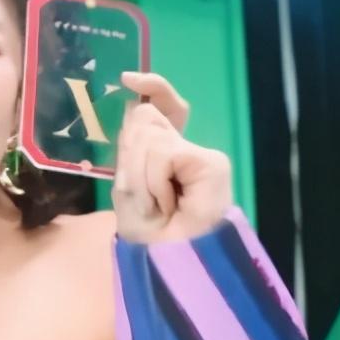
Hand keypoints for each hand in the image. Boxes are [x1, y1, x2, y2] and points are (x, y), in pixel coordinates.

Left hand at [112, 71, 232, 244]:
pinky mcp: (212, 163)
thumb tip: (137, 104)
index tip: (128, 79)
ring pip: (149, 136)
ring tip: (156, 205)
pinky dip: (155, 181)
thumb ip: (132, 146)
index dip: (152, 87)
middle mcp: (184, 147)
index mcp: (163, 151)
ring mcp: (201, 155)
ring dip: (141, 177)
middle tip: (144, 198)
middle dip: (130, 159)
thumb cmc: (148, 234)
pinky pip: (165, 154)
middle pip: (144, 119)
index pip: (161, 107)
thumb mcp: (128, 185)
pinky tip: (168, 202)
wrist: (169, 261)